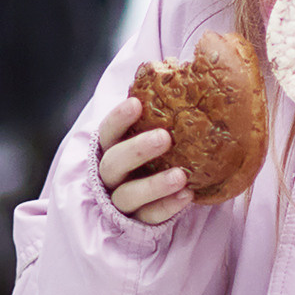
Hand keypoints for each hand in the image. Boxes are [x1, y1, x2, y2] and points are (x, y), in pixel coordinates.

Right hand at [97, 98, 192, 225]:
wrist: (152, 203)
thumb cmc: (155, 160)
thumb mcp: (152, 138)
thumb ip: (161, 118)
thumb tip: (186, 72)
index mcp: (111, 150)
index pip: (107, 132)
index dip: (118, 118)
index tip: (136, 103)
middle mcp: (110, 176)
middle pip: (113, 163)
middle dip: (137, 149)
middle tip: (164, 137)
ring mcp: (120, 201)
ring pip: (128, 195)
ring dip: (154, 185)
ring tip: (181, 176)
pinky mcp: (137, 222)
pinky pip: (149, 217)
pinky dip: (167, 207)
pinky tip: (187, 196)